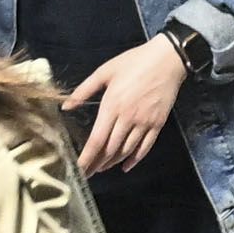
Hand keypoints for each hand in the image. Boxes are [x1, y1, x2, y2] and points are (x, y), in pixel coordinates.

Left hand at [74, 38, 192, 175]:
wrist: (167, 59)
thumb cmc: (134, 62)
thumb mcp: (105, 71)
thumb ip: (83, 90)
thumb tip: (65, 106)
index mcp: (112, 105)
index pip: (97, 140)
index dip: (87, 158)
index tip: (80, 169)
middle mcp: (128, 118)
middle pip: (110, 150)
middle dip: (97, 164)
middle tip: (88, 173)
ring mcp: (144, 122)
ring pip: (126, 150)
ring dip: (113, 163)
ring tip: (102, 169)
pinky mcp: (157, 124)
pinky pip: (145, 147)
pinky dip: (135, 160)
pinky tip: (126, 166)